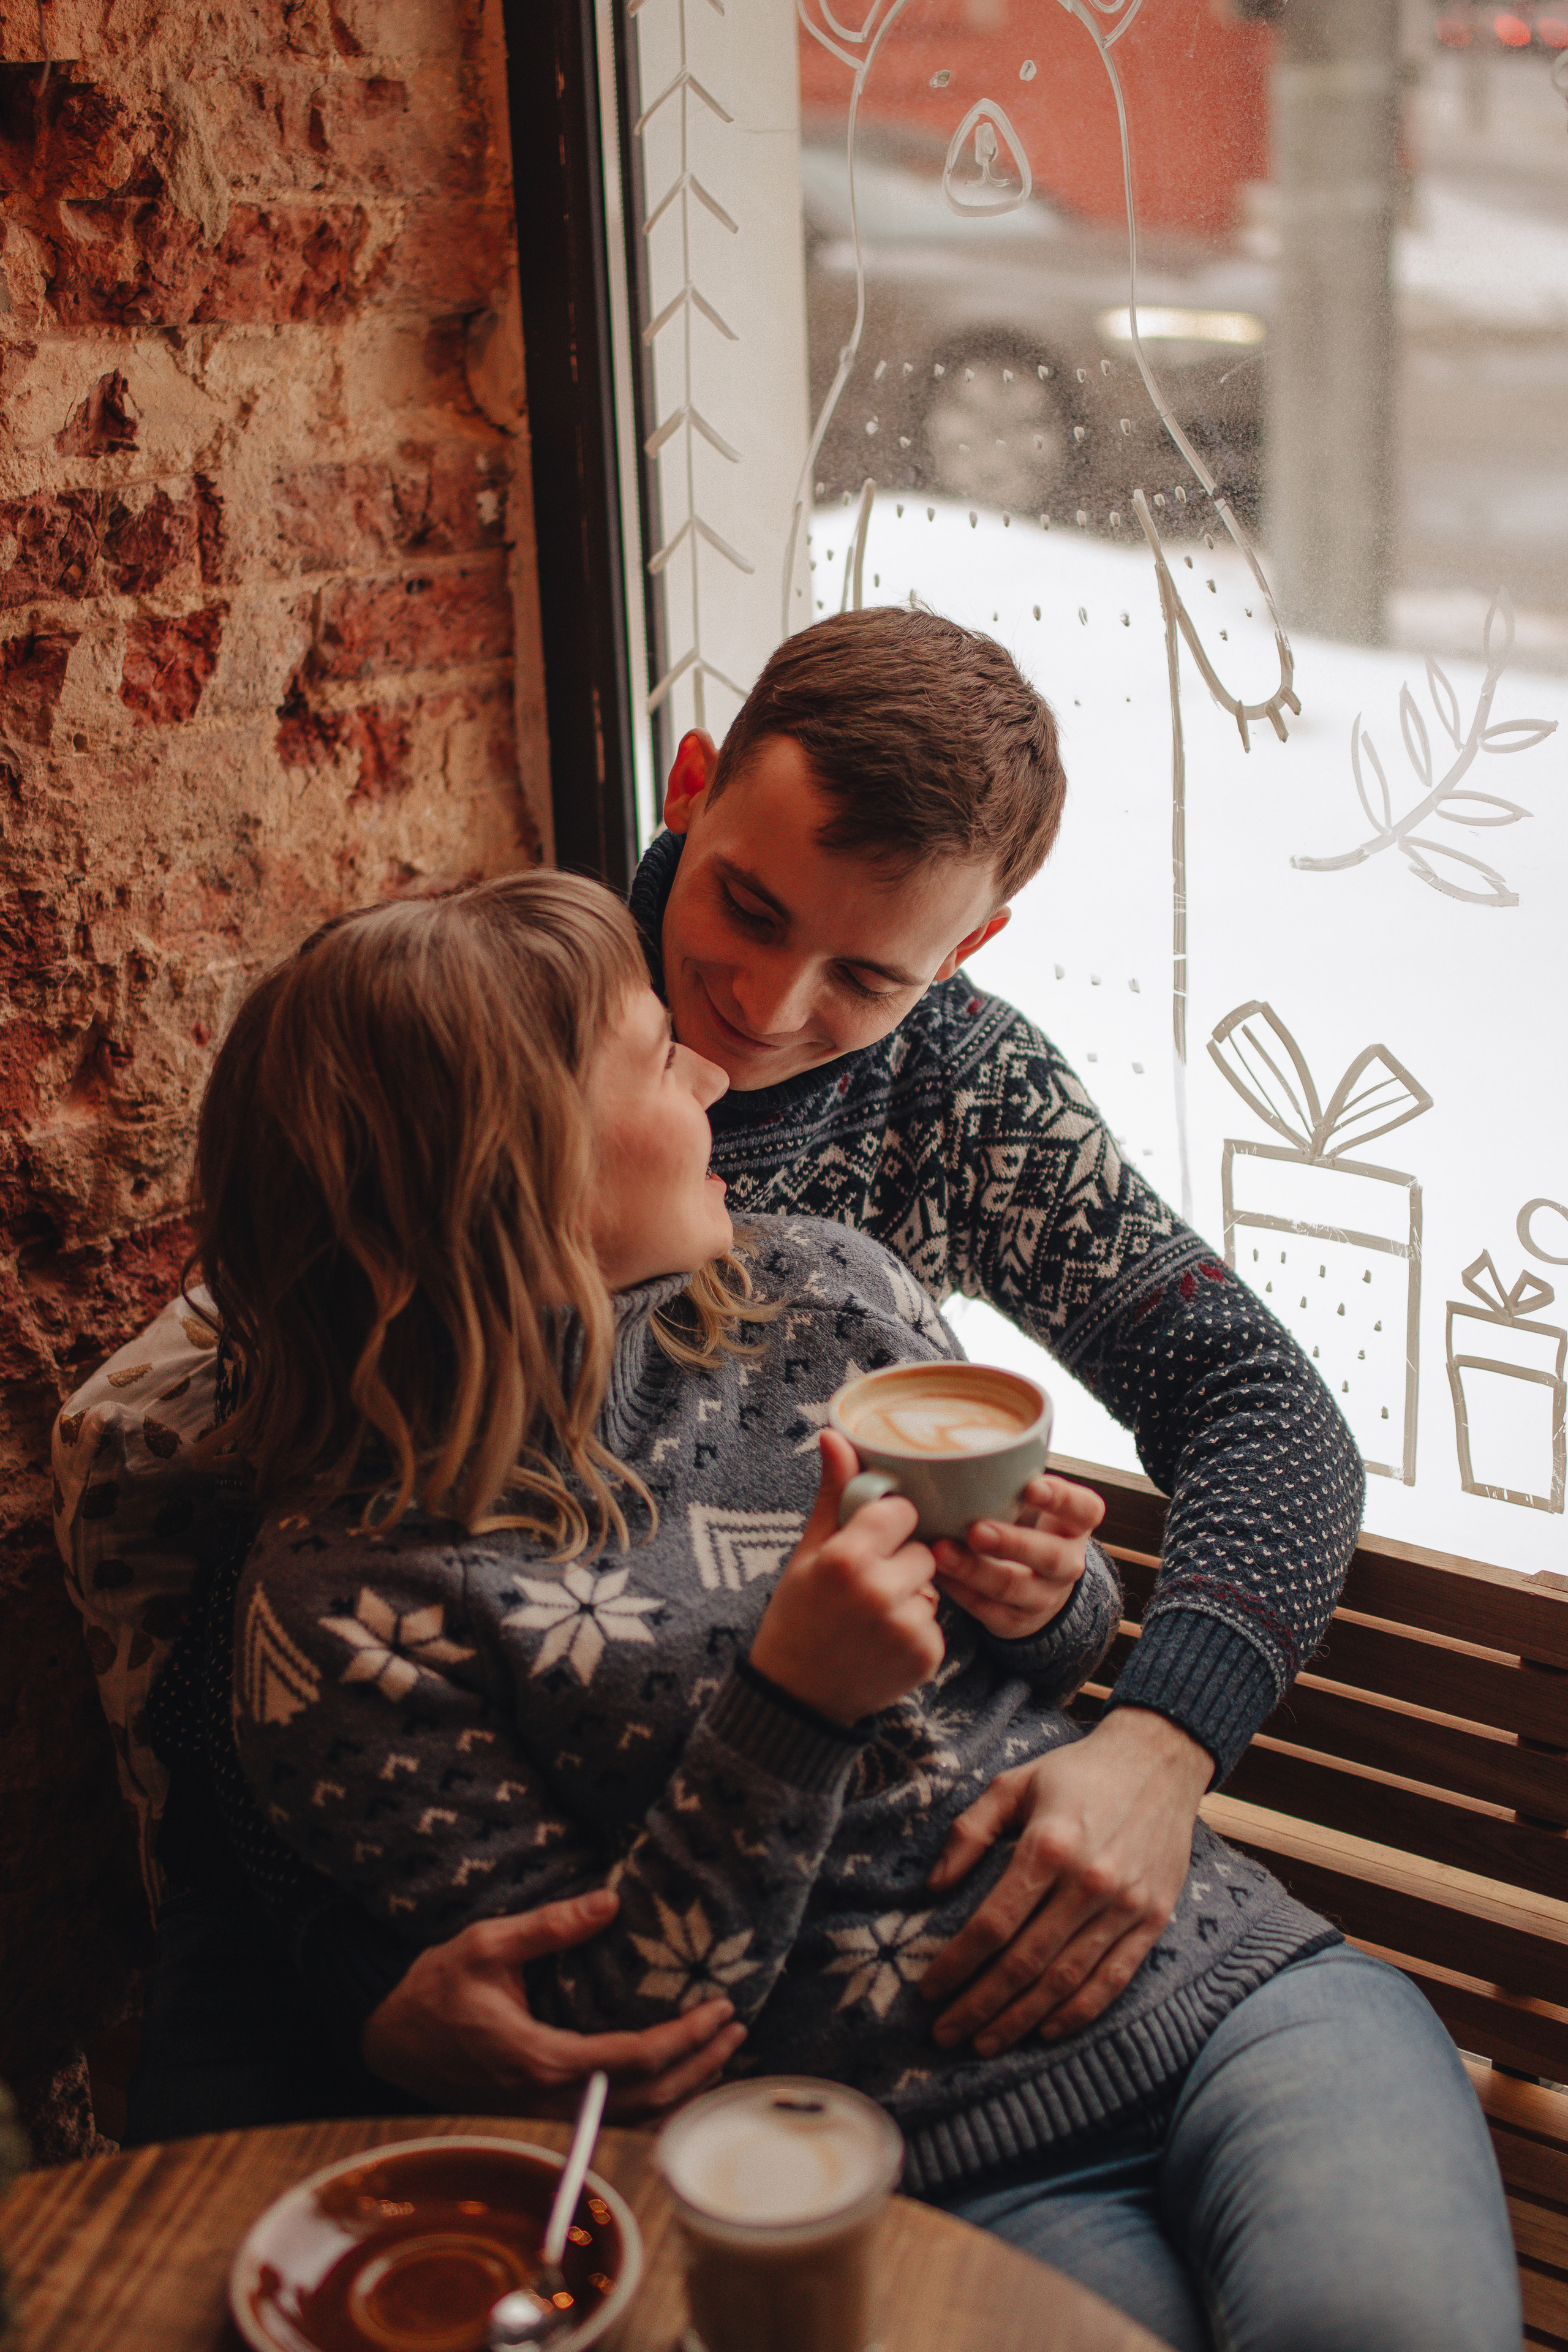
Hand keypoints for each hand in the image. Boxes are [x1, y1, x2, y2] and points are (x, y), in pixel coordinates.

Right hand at [361, 1889, 746, 2117]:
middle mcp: (546, 2096)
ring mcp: (544, 2110)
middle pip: (643, 2098)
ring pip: (630, 2119)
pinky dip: (652, 2104)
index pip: (631, 2059)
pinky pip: (610, 2118)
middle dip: (697, 2065)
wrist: (389, 2038)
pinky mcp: (542, 2110)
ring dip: (681, 2089)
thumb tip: (610, 1902)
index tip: (717, 2008)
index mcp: (537, 2057)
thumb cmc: (434, 1988)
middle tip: (734, 2028)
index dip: (682, 2038)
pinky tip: (675, 2079)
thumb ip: (549, 1926)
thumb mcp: (486, 1943)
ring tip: (720, 2053)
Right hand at [749, 1430, 943, 1724]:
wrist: (798, 1695)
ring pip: (932, 1587)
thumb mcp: (809, 1552)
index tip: (867, 1544)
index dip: (887, 1525)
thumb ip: (833, 1494)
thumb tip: (834, 1434)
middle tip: (866, 1588)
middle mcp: (879, 1591)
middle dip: (901, 1563)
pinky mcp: (926, 1656)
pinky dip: (916, 1631)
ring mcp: (906, 1627)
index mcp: (847, 1558)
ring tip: (872, 1617)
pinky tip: (883, 1643)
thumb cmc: (798, 1614)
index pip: (901, 1512)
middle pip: (922, 1552)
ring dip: (911, 1596)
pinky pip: (936, 1623)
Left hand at [918, 1707, 1211, 2055]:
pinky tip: (1046, 2030)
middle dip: (979, 2005)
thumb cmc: (1075, 1772)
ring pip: (1065, 1981)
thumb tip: (934, 1887)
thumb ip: (969, 1832)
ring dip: (1020, 2019)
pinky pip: (1113, 1979)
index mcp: (1049, 1845)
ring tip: (983, 2043)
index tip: (928, 1990)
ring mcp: (1125, 1906)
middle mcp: (1089, 1882)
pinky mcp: (1153, 1919)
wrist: (1159, 1760)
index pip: (993, 1923)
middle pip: (1025, 1963)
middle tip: (944, 2034)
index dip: (956, 1964)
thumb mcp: (1013, 1784)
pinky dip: (1078, 2012)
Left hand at [931, 1474, 1104, 1640]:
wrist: (1035, 1584)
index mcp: (1075, 1524)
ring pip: (1014, 1588)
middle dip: (1012, 1543)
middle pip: (1051, 1556)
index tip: (1032, 1486)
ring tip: (941, 1552)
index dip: (1061, 1499)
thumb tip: (949, 1449)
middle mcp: (1067, 1562)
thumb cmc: (1022, 1522)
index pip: (1084, 1509)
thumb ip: (1007, 1478)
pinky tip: (936, 1573)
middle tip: (976, 1529)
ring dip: (974, 1570)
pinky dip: (959, 1591)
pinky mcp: (1013, 1621)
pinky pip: (986, 1610)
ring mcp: (1043, 1596)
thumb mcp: (1027, 1501)